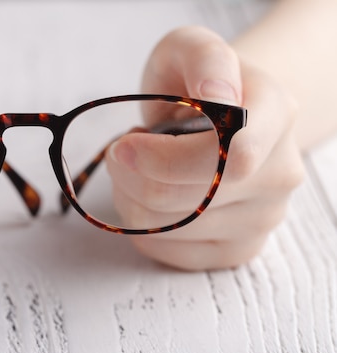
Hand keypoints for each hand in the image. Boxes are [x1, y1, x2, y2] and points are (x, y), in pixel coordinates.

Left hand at [106, 26, 304, 269]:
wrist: (221, 118)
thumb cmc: (197, 83)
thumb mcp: (191, 49)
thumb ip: (205, 58)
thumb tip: (216, 96)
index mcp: (276, 117)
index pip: (231, 157)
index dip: (165, 159)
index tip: (127, 141)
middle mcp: (280, 174)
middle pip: (185, 200)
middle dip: (131, 175)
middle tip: (124, 149)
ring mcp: (262, 219)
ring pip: (166, 229)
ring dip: (130, 196)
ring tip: (141, 168)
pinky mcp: (236, 250)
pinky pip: (164, 251)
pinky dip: (139, 224)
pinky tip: (149, 197)